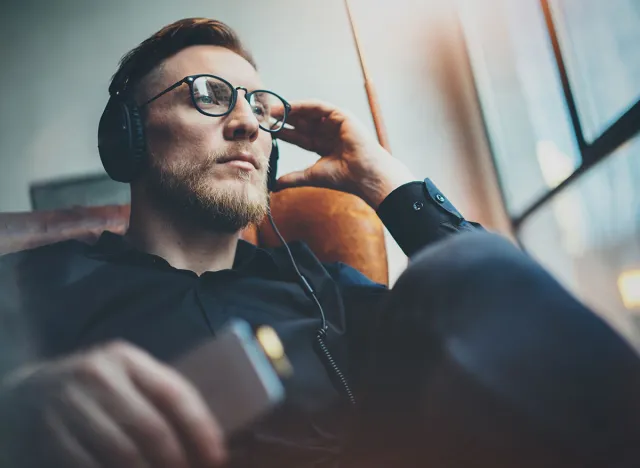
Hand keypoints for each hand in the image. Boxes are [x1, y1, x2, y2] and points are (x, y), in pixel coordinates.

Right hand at [0, 341, 226, 467]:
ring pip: (123, 453)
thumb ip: (159, 399)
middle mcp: (97, 375)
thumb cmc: (94, 391)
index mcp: (126, 359)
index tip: (217, 459)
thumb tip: (207, 441)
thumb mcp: (126, 381)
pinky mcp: (48, 435)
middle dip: (177, 461)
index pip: (174, 393)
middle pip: (150, 428)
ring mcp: (69, 405)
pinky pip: (90, 467)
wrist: (26, 395)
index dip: (201, 430)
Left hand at [274, 100, 415, 208]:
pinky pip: (319, 107)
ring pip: (309, 113)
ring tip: (273, 110)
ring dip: (290, 110)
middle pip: (302, 123)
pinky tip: (289, 107)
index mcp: (323, 146)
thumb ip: (293, 178)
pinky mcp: (342, 116)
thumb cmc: (344, 177)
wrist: (363, 175)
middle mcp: (329, 133)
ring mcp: (336, 123)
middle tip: (264, 116)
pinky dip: (304, 106)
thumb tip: (274, 185)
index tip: (266, 130)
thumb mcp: (311, 175)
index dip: (283, 132)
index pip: (299, 137)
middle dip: (283, 119)